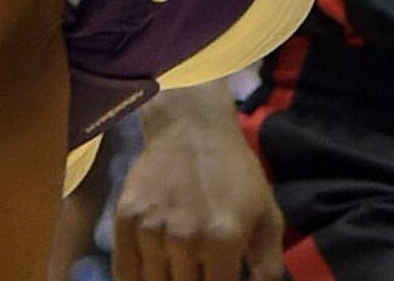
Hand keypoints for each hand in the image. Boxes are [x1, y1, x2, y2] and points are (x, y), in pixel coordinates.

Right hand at [111, 95, 283, 279]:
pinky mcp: (125, 220)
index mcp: (224, 237)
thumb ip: (268, 263)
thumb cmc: (235, 174)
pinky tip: (151, 274)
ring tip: (179, 266)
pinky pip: (124, 274)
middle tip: (199, 270)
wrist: (192, 127)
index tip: (217, 278)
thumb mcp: (266, 213)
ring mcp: (152, 230)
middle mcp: (186, 237)